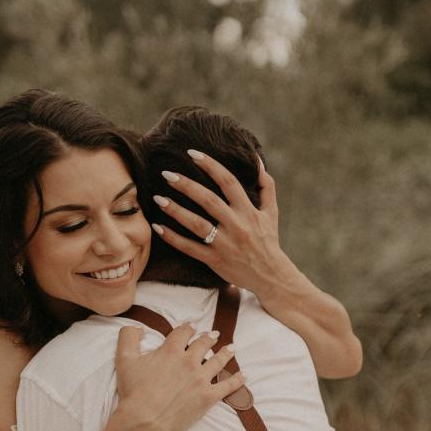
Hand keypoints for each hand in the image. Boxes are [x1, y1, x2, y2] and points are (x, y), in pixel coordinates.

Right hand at [114, 321, 244, 430]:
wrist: (144, 418)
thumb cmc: (133, 391)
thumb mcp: (124, 360)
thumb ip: (128, 337)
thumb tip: (135, 327)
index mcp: (171, 351)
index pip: (183, 333)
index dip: (188, 328)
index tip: (192, 327)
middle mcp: (189, 361)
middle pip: (203, 344)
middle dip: (209, 338)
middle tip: (214, 335)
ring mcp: (201, 378)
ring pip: (218, 361)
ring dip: (225, 353)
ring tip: (231, 349)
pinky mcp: (208, 396)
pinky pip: (228, 386)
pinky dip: (237, 380)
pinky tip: (244, 376)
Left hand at [151, 150, 291, 299]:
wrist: (270, 276)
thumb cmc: (268, 240)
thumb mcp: (272, 212)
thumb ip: (266, 185)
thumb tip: (256, 159)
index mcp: (248, 210)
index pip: (228, 182)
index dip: (210, 165)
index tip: (192, 153)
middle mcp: (236, 225)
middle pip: (208, 200)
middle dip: (186, 185)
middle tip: (166, 174)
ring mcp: (225, 243)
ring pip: (197, 224)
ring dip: (175, 210)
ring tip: (157, 198)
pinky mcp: (215, 260)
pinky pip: (190, 248)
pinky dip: (173, 238)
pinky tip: (158, 227)